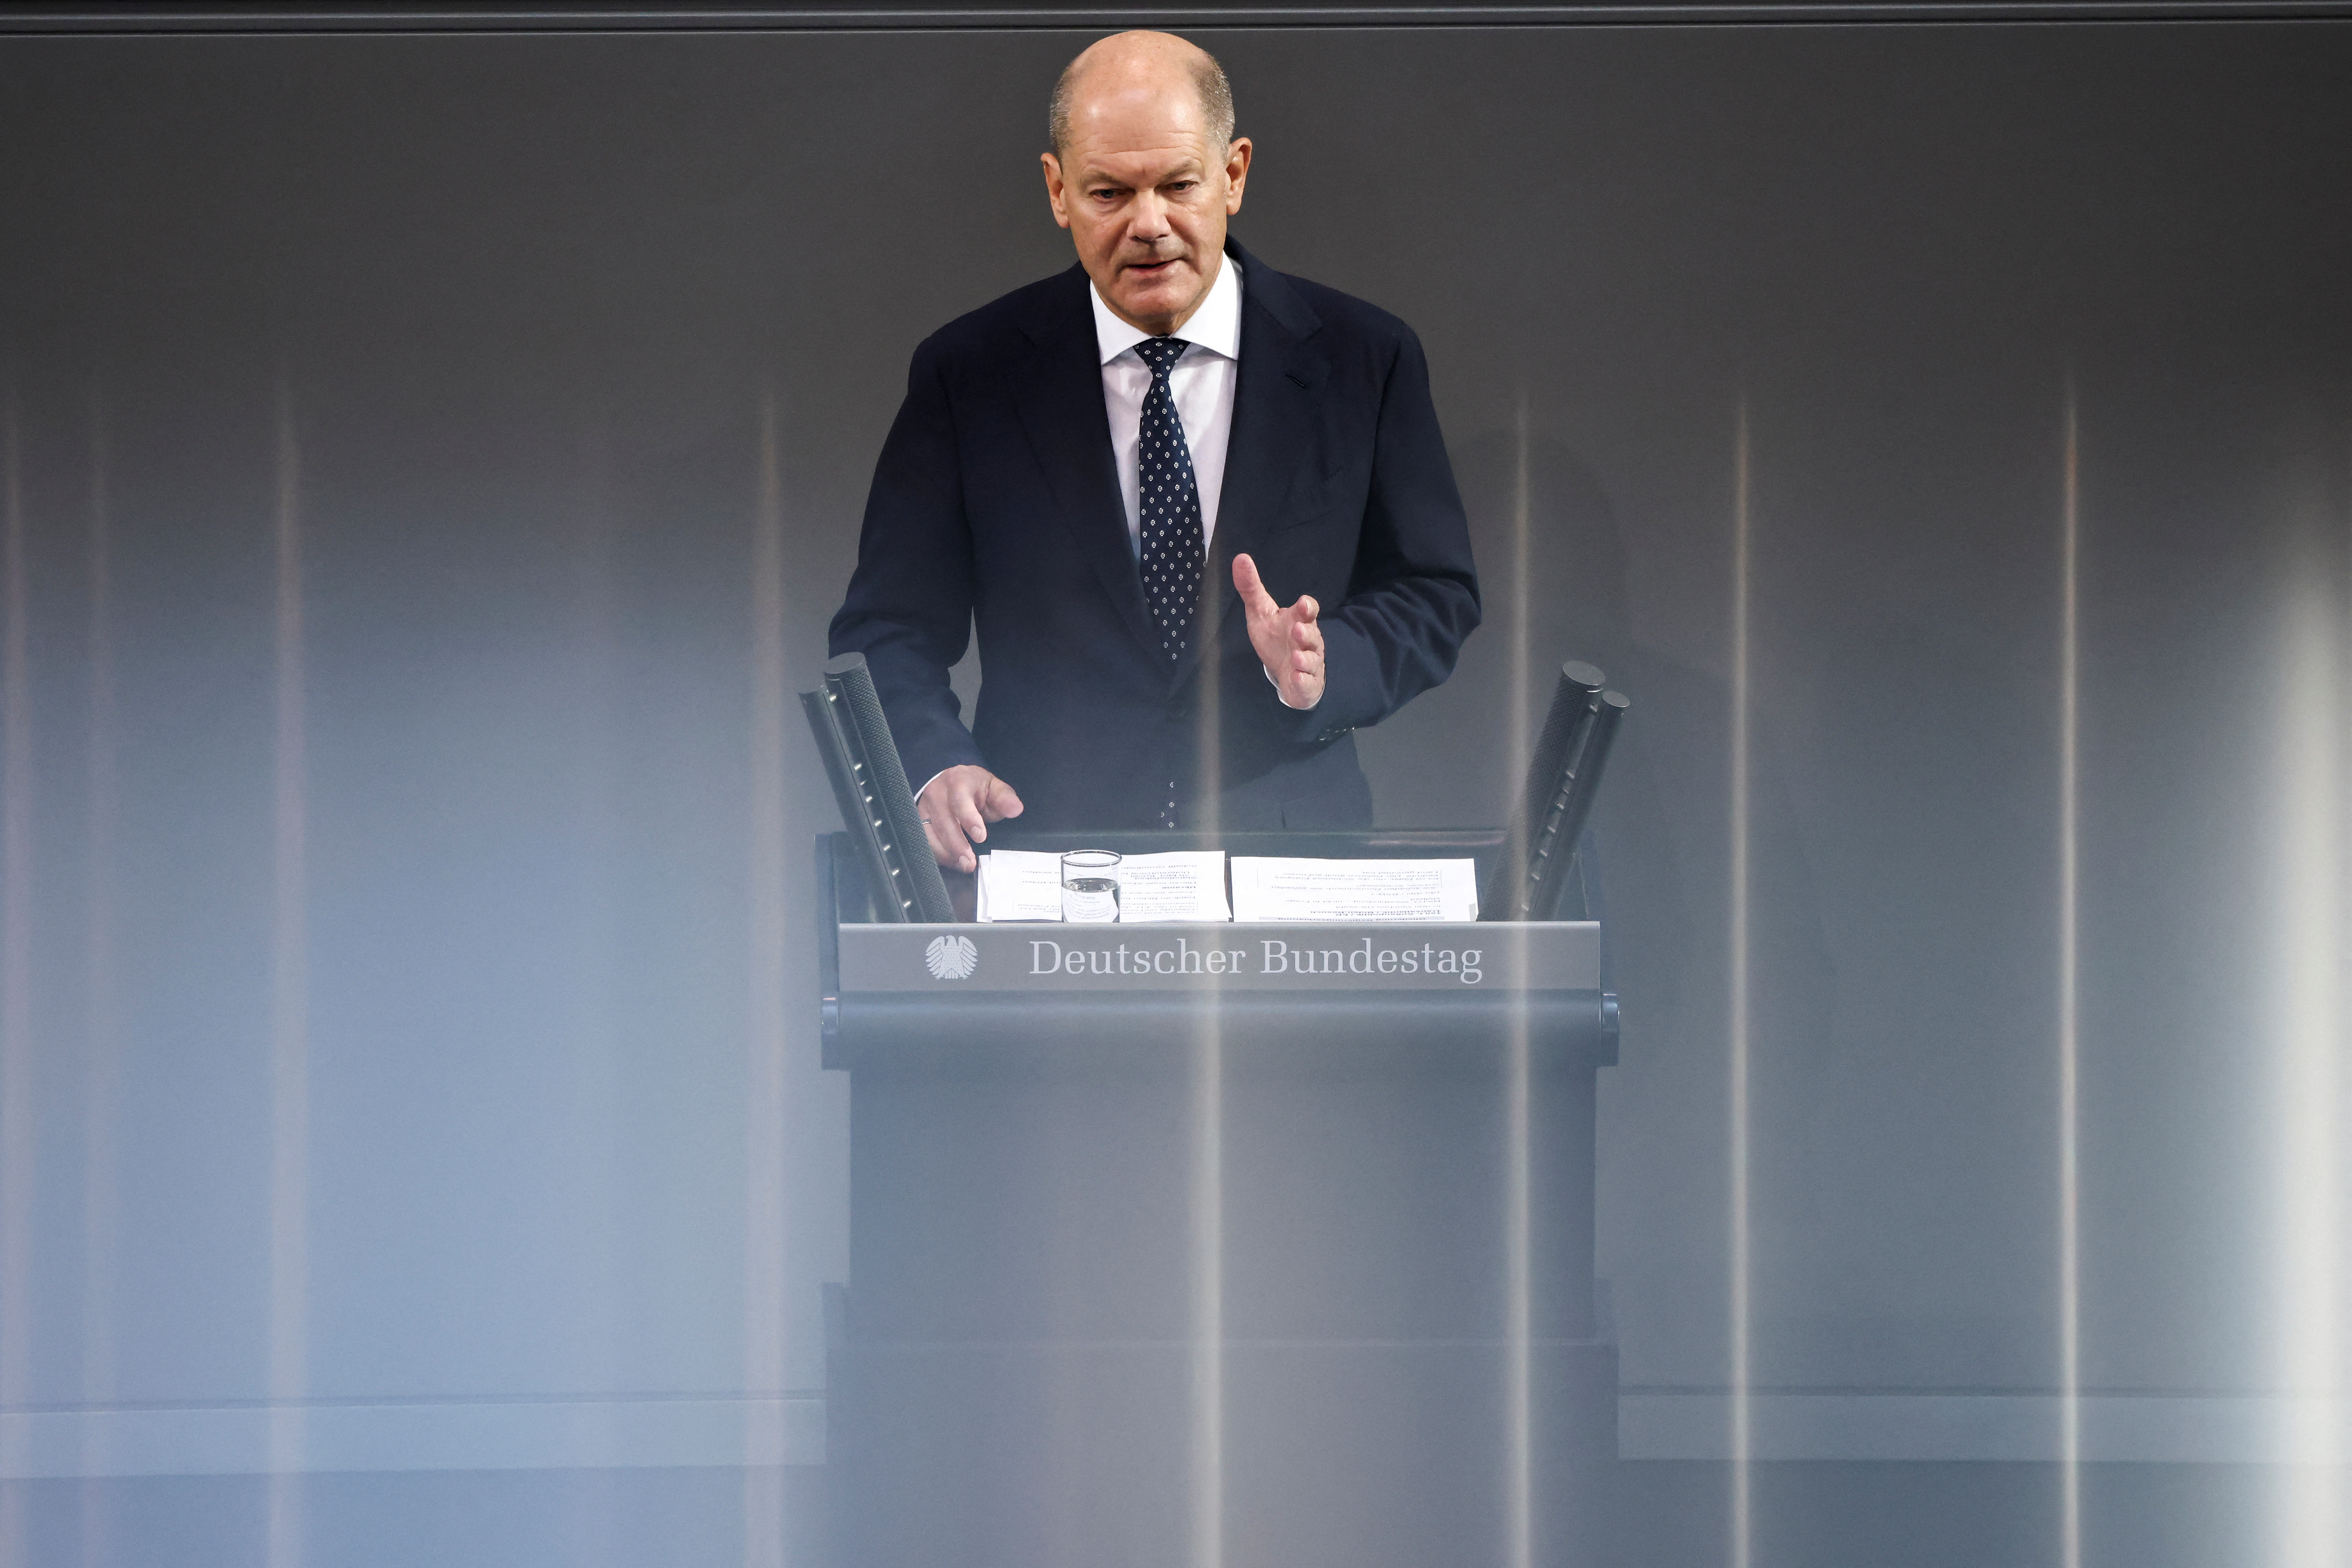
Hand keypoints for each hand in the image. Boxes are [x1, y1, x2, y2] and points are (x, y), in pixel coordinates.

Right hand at [918, 764, 1023, 872]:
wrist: (953, 782)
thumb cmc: (975, 787)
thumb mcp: (994, 788)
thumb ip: (1005, 799)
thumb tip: (1015, 809)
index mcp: (957, 780)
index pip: (960, 800)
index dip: (969, 819)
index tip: (981, 837)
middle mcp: (937, 792)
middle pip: (943, 821)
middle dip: (956, 844)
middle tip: (970, 862)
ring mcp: (924, 807)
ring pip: (929, 833)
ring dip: (945, 853)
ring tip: (963, 865)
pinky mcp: (919, 820)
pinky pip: (923, 841)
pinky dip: (937, 854)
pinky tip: (952, 862)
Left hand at [1233, 553, 1323, 709]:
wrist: (1287, 672)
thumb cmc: (1276, 638)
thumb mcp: (1260, 612)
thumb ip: (1251, 588)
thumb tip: (1240, 558)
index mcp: (1298, 620)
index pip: (1309, 611)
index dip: (1308, 607)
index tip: (1303, 604)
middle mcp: (1308, 641)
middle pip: (1313, 635)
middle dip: (1307, 633)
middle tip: (1297, 630)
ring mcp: (1309, 662)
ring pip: (1312, 659)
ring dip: (1305, 658)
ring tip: (1296, 656)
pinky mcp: (1306, 682)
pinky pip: (1307, 682)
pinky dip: (1303, 680)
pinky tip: (1296, 677)